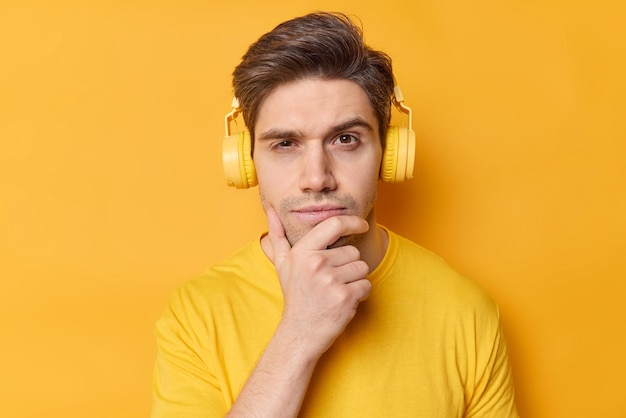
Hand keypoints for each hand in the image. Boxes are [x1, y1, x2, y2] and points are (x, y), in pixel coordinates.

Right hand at [266, 207, 371, 357]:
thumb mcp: (282, 264)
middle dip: (348, 266)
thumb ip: (278, 236)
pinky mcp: (345, 297)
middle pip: (353, 252)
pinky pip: (366, 285)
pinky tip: (344, 301)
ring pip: (362, 268)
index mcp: (303, 252)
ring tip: (336, 291)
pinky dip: (360, 294)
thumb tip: (271, 210)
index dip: (353, 222)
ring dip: (355, 280)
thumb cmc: (295, 296)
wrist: (300, 333)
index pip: (334, 225)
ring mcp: (331, 280)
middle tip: (331, 282)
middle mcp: (316, 263)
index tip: (362, 225)